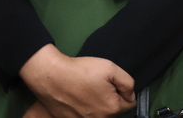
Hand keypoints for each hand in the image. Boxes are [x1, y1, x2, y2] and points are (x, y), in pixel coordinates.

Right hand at [19, 44, 134, 117]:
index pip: (130, 103)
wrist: (52, 76)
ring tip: (87, 90)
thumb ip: (127, 83)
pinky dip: (85, 109)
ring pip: (100, 114)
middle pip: (114, 110)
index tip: (112, 82)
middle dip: (111, 98)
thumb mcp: (110, 68)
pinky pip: (86, 116)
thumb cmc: (80, 71)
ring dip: (98, 104)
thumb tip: (130, 94)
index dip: (123, 90)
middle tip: (98, 84)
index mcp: (112, 109)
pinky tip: (78, 97)